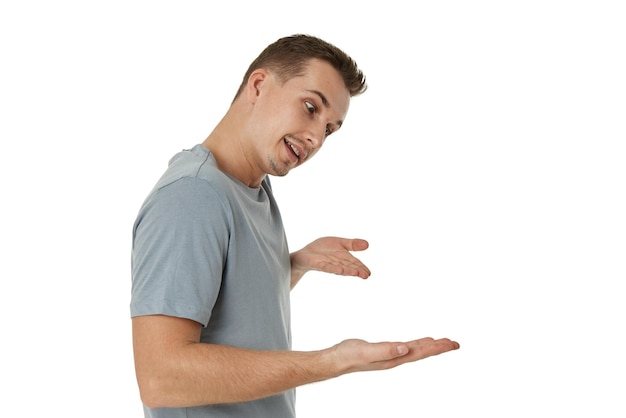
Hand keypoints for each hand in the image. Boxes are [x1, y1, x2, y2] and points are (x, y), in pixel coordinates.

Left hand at [290, 237, 370, 285]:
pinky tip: (339, 270)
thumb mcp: (339, 243)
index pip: (354, 263)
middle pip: (348, 266)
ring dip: (347, 271)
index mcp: (343, 257)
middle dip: (357, 270)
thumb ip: (352, 244)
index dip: (362, 267)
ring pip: (339, 268)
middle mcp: (336, 262)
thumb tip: (368, 244)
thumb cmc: (322, 250)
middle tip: (366, 275)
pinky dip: (332, 268)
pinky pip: (325, 267)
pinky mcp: (317, 264)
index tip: (369, 273)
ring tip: (356, 273)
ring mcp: (327, 264)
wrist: (304, 254)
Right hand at [330, 337, 459, 373]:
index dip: (436, 348)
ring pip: (415, 350)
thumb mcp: (367, 351)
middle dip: (439, 348)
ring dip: (429, 346)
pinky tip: (416, 342)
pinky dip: (416, 344)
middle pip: (422, 352)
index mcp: (394, 358)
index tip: (451, 343)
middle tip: (455, 343)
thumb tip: (405, 348)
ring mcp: (390, 355)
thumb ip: (386, 350)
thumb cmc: (349, 356)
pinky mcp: (384, 351)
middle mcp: (395, 358)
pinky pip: (406, 347)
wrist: (335, 360)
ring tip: (441, 343)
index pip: (420, 352)